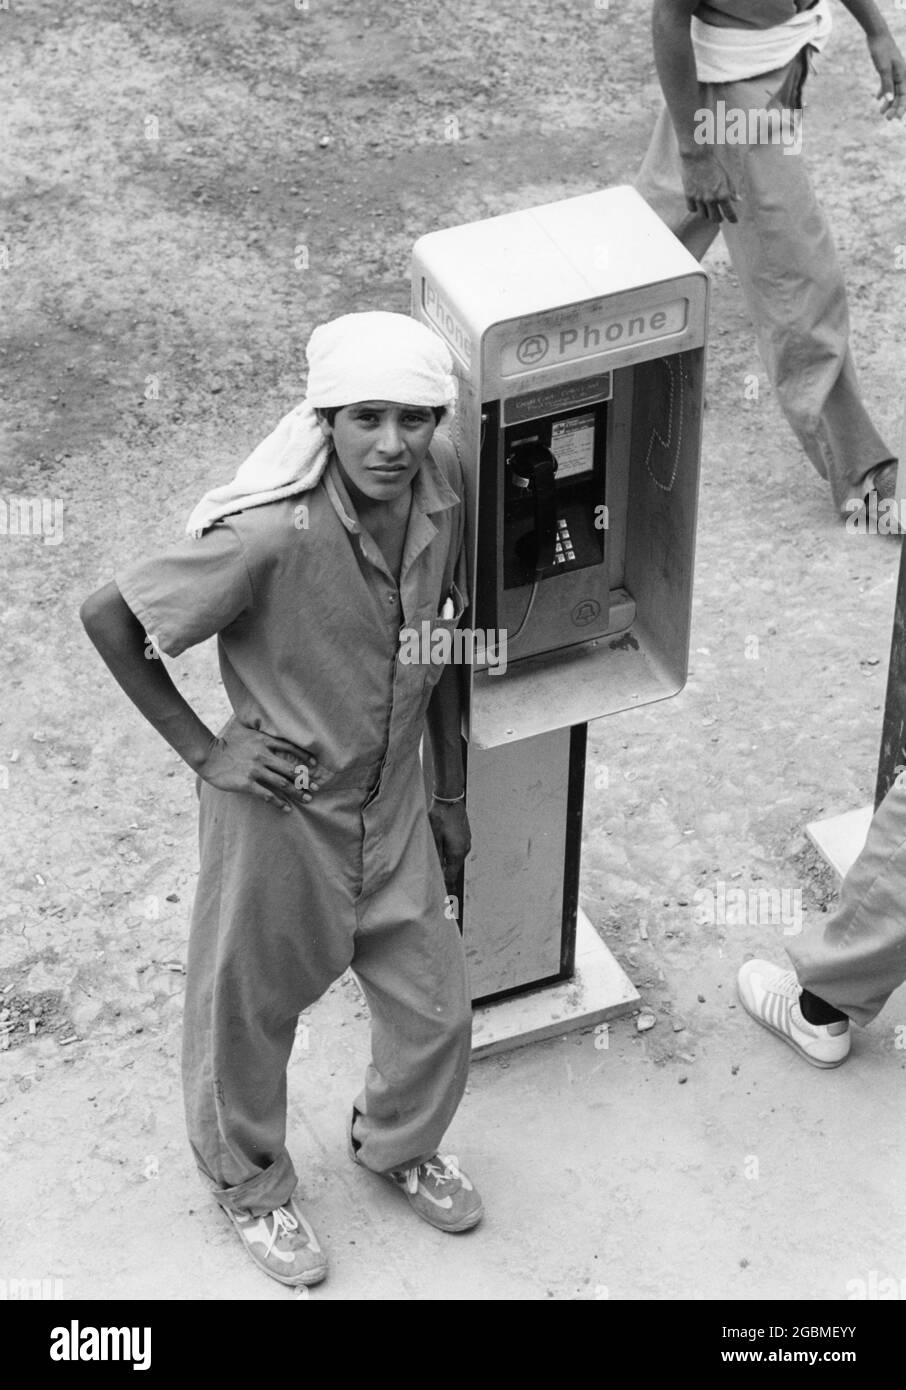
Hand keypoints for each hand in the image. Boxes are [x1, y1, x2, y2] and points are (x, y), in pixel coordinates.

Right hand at [196, 719, 322, 812]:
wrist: (208, 755)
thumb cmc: (226, 744)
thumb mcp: (245, 732)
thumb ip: (260, 733)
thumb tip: (270, 730)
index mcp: (263, 741)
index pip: (290, 748)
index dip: (304, 757)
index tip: (314, 765)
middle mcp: (262, 755)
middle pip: (290, 768)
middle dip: (306, 779)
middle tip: (317, 788)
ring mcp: (255, 770)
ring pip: (282, 783)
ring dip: (297, 792)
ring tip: (307, 799)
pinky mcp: (247, 783)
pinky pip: (267, 795)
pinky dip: (279, 802)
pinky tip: (287, 808)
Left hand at [428, 798, 471, 889]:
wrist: (450, 800)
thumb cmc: (440, 818)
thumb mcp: (433, 837)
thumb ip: (435, 856)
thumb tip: (434, 871)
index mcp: (457, 853)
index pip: (451, 876)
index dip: (446, 887)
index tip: (444, 898)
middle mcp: (464, 850)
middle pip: (454, 869)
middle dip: (447, 878)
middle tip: (439, 889)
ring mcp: (466, 843)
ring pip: (456, 860)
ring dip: (448, 867)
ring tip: (439, 873)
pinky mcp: (464, 837)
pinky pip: (457, 852)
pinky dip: (451, 857)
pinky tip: (443, 855)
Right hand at [679, 147, 739, 223]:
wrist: (697, 156)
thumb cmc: (714, 165)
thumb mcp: (726, 177)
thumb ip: (732, 191)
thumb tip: (738, 200)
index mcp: (723, 194)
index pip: (729, 213)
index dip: (733, 219)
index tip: (734, 221)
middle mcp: (711, 199)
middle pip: (715, 218)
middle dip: (719, 218)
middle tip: (720, 216)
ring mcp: (699, 199)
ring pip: (703, 216)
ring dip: (707, 214)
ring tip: (709, 210)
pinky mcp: (689, 196)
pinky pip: (693, 209)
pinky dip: (696, 209)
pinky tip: (698, 205)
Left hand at [867, 33, 905, 119]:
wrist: (877, 35)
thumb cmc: (881, 50)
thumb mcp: (883, 69)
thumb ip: (886, 84)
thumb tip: (889, 100)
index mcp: (902, 74)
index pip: (904, 95)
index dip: (901, 108)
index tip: (896, 118)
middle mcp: (900, 74)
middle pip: (899, 95)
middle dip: (894, 107)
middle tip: (887, 119)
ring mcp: (894, 71)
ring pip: (893, 90)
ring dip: (888, 102)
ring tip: (880, 112)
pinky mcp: (887, 69)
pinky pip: (887, 83)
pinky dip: (883, 91)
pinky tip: (877, 98)